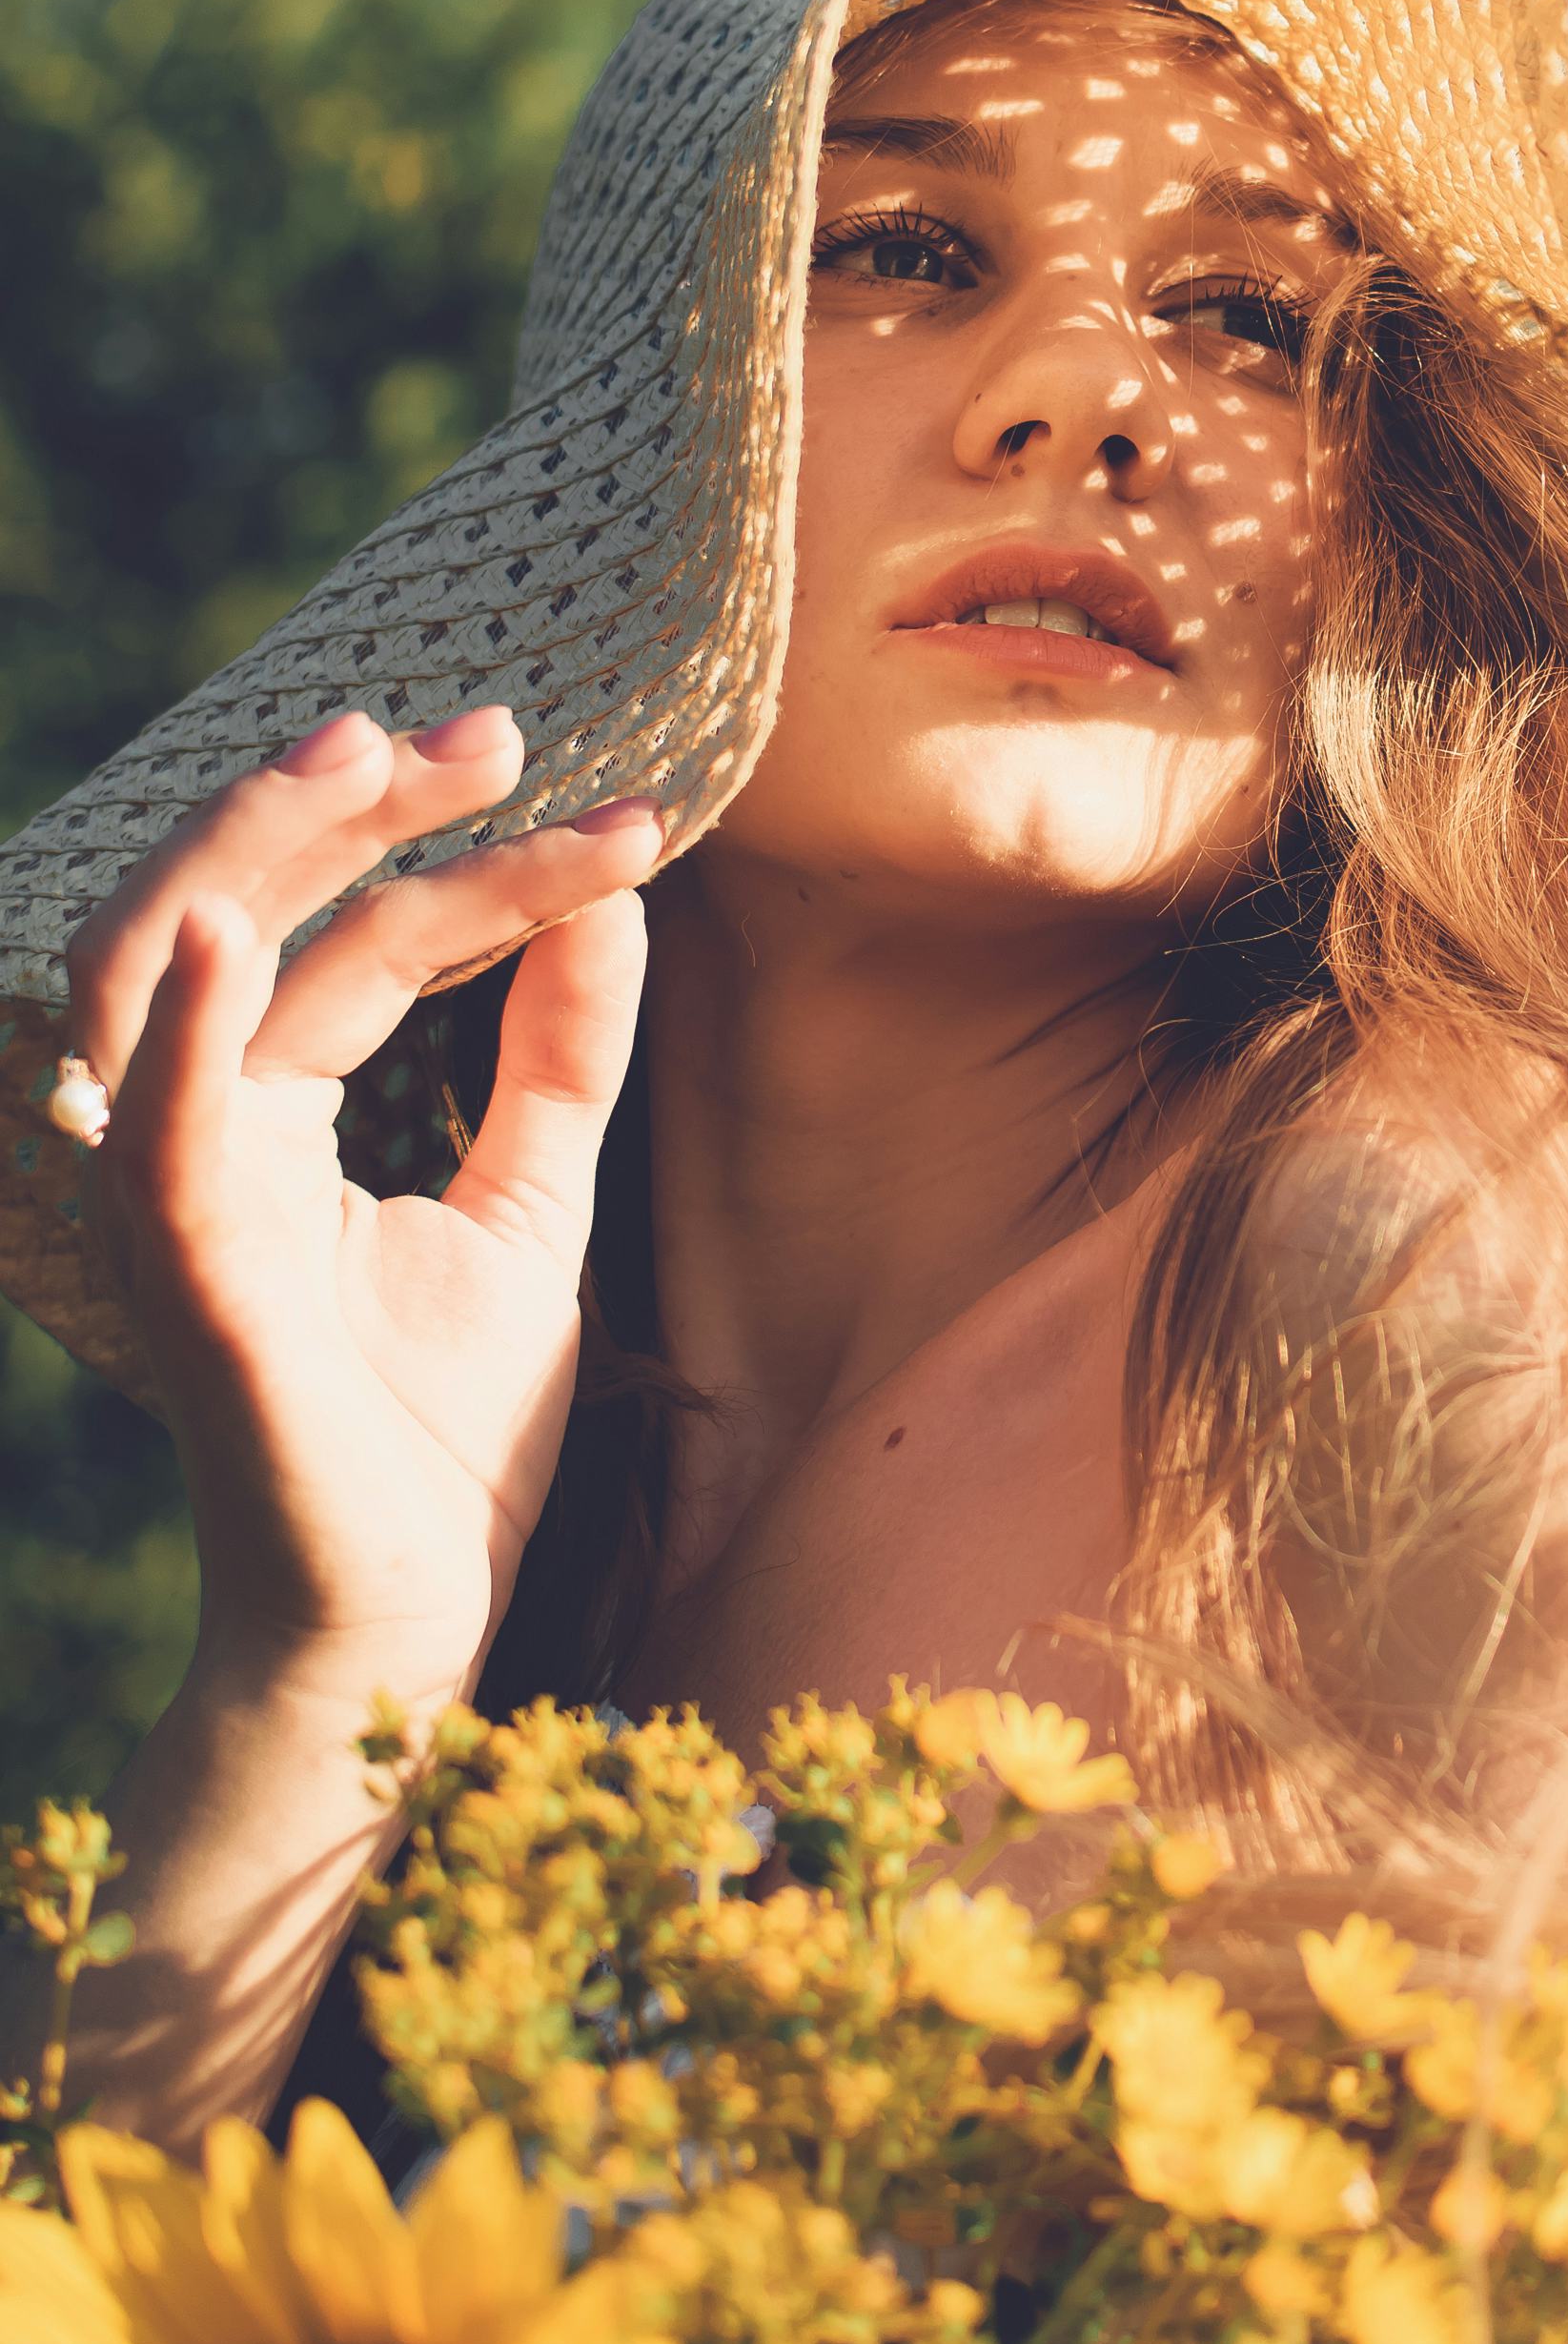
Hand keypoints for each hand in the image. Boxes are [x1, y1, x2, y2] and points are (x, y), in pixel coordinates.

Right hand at [63, 705, 661, 1715]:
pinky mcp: (181, 1280)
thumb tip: (619, 903)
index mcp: (273, 1107)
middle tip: (489, 728)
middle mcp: (200, 1129)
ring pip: (158, 971)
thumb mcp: (531, 1205)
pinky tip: (229, 937)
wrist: (415, 1615)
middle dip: (348, 804)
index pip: (372, 940)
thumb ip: (559, 1058)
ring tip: (363, 755)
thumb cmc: (444, 1431)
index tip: (635, 818)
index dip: (490, 863)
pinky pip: (155, 1138)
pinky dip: (176, 1030)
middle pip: (245, 911)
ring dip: (251, 853)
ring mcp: (174, 1196)